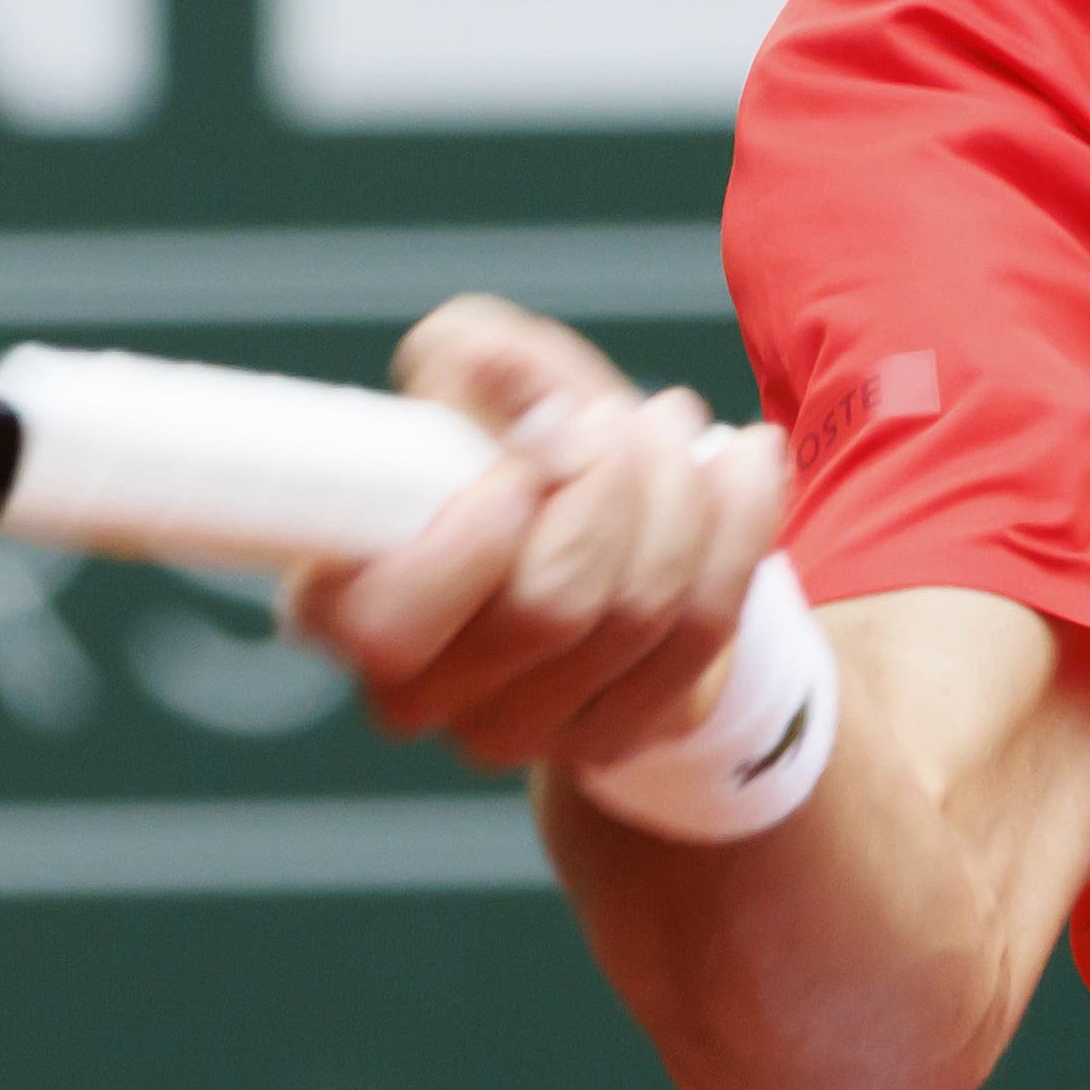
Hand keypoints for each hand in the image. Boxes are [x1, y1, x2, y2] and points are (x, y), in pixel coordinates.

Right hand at [284, 295, 790, 775]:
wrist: (596, 522)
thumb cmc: (508, 442)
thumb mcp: (476, 375)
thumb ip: (471, 356)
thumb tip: (494, 360)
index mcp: (347, 608)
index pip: (390, 621)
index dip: (476, 533)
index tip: (535, 446)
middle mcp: (422, 694)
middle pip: (550, 609)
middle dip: (609, 485)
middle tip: (619, 413)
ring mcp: (523, 731)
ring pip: (636, 616)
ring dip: (677, 494)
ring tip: (672, 421)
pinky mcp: (619, 734)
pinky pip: (704, 634)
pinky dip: (737, 530)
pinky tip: (742, 463)